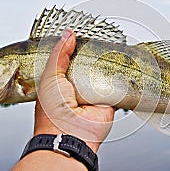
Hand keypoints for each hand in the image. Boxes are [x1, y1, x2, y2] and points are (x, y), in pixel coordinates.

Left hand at [34, 29, 114, 151]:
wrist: (69, 135)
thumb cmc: (52, 113)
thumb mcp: (50, 76)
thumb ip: (59, 54)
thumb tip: (68, 35)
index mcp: (59, 83)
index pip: (67, 60)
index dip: (72, 48)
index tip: (78, 35)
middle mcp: (75, 88)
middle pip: (86, 65)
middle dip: (91, 55)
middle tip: (96, 40)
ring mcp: (92, 94)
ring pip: (101, 73)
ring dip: (105, 64)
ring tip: (109, 48)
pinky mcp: (108, 100)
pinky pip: (115, 85)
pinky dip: (117, 76)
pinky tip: (119, 64)